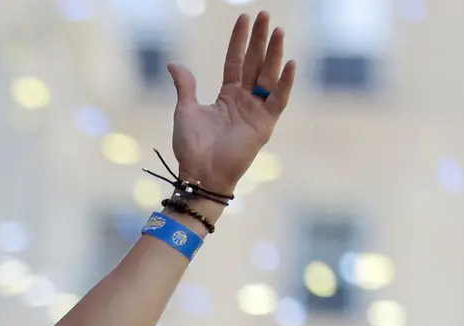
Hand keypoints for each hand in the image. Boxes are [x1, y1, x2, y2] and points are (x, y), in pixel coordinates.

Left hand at [166, 11, 295, 194]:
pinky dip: (285, 83)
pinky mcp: (265, 125)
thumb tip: (173, 63)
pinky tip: (290, 63)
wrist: (200, 173)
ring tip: (279, 31)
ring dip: (274, 54)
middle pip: (255, 63)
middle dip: (261, 39)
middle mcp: (245, 100)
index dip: (239, 41)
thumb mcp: (186, 110)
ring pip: (268, 76)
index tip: (244, 18)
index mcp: (227, 95)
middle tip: (266, 15)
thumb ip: (186, 85)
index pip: (235, 61)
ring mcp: (256, 111)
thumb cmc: (192, 147)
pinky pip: (278, 100)